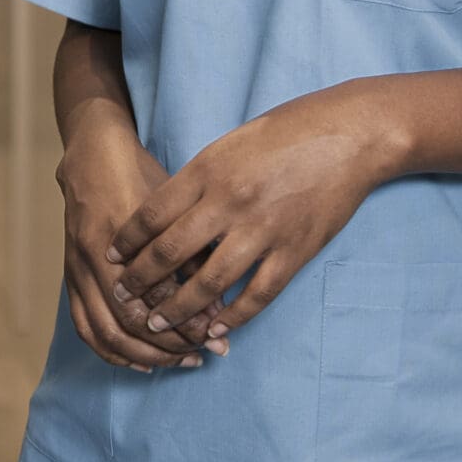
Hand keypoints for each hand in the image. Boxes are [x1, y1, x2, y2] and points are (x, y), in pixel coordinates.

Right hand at [54, 111, 222, 371]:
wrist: (91, 158)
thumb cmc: (140, 177)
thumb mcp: (174, 208)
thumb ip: (191, 257)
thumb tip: (218, 309)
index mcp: (123, 237)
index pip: (158, 297)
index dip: (189, 323)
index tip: (217, 338)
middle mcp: (94, 258)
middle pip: (131, 323)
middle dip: (170, 346)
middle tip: (203, 354)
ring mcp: (76, 270)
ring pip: (106, 333)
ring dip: (143, 355)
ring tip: (178, 362)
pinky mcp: (70, 278)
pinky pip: (85, 328)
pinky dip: (112, 352)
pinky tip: (141, 361)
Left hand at [104, 80, 406, 339]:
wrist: (349, 134)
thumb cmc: (287, 132)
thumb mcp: (229, 144)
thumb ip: (199, 179)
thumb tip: (167, 213)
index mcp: (208, 171)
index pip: (152, 214)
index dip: (127, 241)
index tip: (111, 258)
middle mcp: (230, 202)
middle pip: (171, 252)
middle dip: (141, 281)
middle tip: (123, 298)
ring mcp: (263, 230)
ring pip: (210, 282)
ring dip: (179, 309)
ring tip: (158, 325)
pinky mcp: (295, 251)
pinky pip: (258, 294)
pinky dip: (234, 316)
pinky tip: (216, 329)